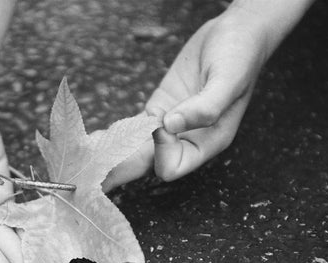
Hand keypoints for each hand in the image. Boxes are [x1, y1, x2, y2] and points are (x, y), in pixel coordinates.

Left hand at [104, 9, 270, 189]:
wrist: (235, 31)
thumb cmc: (240, 56)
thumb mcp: (228, 79)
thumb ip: (205, 107)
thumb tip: (171, 126)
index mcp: (207, 142)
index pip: (172, 166)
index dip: (160, 151)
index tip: (160, 124)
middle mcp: (187, 139)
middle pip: (149, 163)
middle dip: (123, 166)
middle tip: (94, 166)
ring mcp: (170, 124)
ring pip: (137, 148)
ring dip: (115, 151)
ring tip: (88, 155)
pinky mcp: (158, 108)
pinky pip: (134, 128)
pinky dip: (117, 132)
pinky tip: (95, 139)